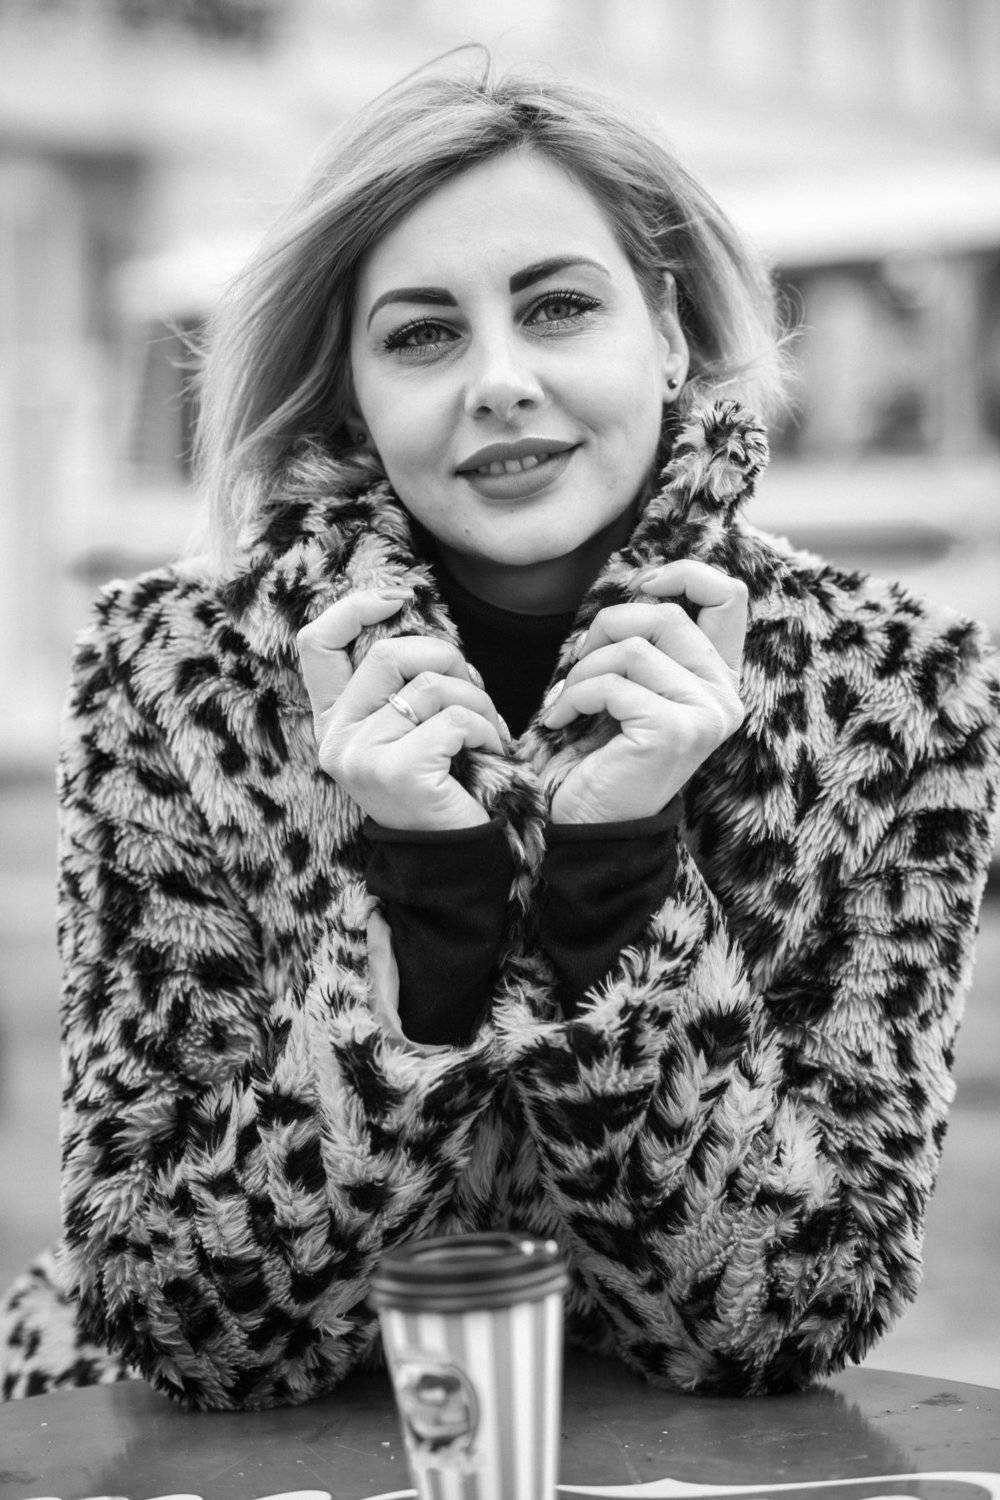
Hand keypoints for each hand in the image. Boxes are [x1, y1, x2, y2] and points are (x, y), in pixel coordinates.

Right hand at [296, 588, 507, 829]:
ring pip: (432, 687)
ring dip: (478, 702)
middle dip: (448, 659)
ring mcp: (363, 756)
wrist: (453, 860)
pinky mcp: (399, 771)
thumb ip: (401, 682)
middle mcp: (337, 738)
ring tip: (488, 732)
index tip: (400, 599)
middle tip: (474, 688)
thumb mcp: (409, 728)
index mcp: (334, 721)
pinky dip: (485, 730)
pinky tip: (490, 753)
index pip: (316, 643)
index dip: (355, 608)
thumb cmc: (441, 785)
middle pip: (390, 654)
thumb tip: (415, 615)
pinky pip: (455, 720)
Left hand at [541, 559, 746, 823]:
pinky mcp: (674, 731)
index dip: (684, 574)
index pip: (729, 597)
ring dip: (582, 671)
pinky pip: (612, 684)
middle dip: (606, 628)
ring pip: (632, 648)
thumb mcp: (629, 685)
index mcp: (717, 679)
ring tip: (566, 702)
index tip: (643, 586)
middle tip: (579, 665)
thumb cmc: (600, 754)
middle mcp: (723, 696)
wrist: (587, 825)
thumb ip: (649, 643)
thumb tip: (644, 585)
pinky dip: (573, 698)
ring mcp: (704, 715)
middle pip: (666, 614)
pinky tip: (560, 722)